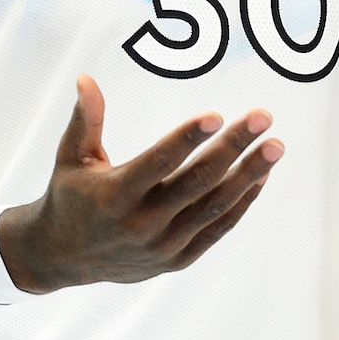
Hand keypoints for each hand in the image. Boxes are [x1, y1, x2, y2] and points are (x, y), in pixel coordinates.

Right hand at [0, 76, 281, 291]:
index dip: (187, 139)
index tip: (216, 115)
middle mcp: (141, 224)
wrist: (63, 258)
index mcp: (114, 195)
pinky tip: (260, 176)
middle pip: (197, 182)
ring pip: (214, 207)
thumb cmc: (70, 198)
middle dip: (233, 147)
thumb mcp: (71, 158)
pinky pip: (216, 229)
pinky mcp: (176, 260)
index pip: (158, 163)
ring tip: (274, 146)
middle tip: (262, 117)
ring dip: (248, 175)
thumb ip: (85, 120)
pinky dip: (241, 204)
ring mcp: (162, 246)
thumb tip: (86, 79)